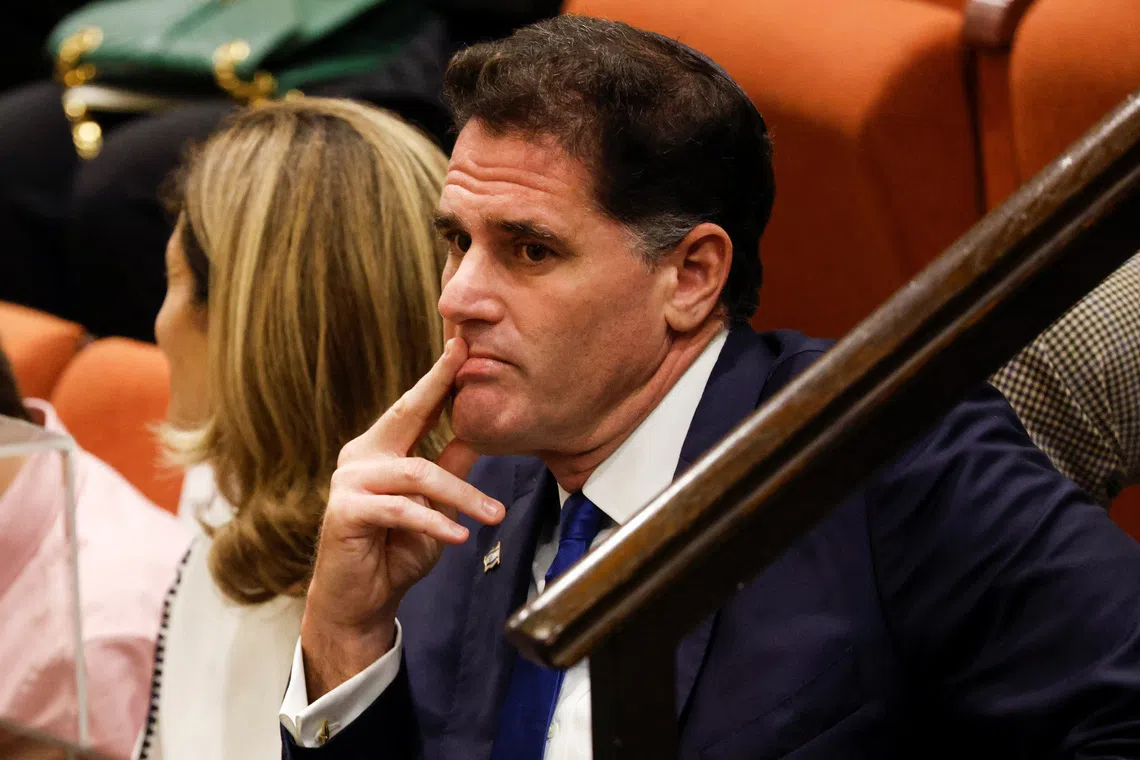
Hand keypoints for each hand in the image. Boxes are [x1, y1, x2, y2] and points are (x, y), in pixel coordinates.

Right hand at [300, 337, 504, 697]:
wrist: (360, 603)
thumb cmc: (395, 551)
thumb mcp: (435, 505)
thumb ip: (451, 467)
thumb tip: (484, 431)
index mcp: (380, 448)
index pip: (415, 406)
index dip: (438, 375)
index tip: (462, 343)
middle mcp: (360, 456)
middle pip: (409, 414)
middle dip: (439, 385)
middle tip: (468, 359)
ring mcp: (349, 482)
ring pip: (418, 473)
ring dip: (461, 495)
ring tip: (492, 514)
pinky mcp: (346, 512)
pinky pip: (401, 510)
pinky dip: (434, 522)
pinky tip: (458, 535)